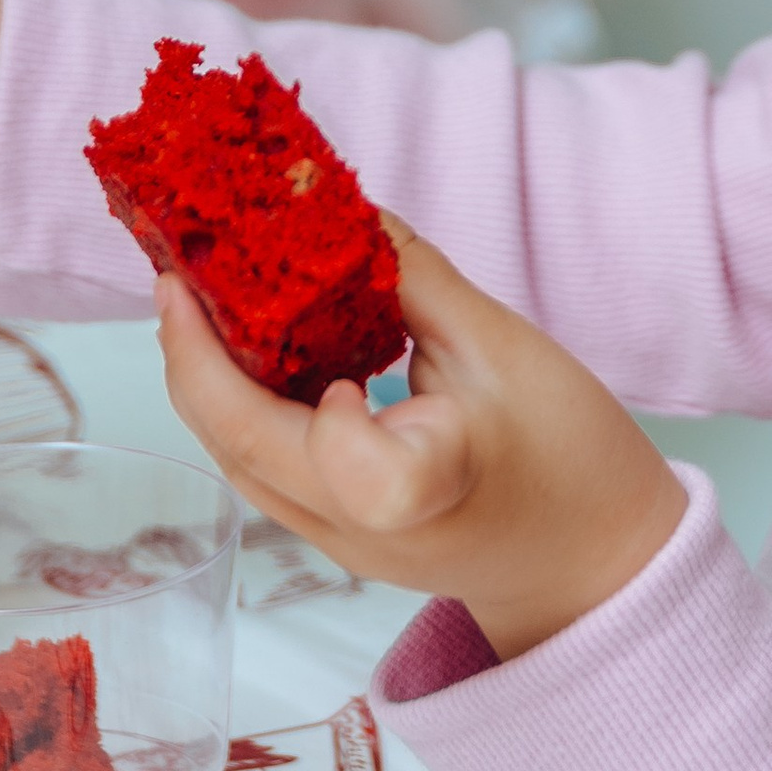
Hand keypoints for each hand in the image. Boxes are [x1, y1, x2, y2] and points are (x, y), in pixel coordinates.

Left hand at [157, 220, 687, 655]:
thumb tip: (336, 207)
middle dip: (193, 353)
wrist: (595, 563)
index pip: (339, 455)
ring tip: (194, 299)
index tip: (343, 358)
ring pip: (238, 462)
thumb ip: (410, 277)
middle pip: (243, 448)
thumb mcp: (505, 347)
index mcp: (422, 488)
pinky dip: (242, 405)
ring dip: (205, 380)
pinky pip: (264, 468)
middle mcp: (362, 531)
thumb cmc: (571, 458)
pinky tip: (246, 351)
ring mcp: (340, 544)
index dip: (321, 399)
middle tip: (176, 272)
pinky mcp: (335, 539)